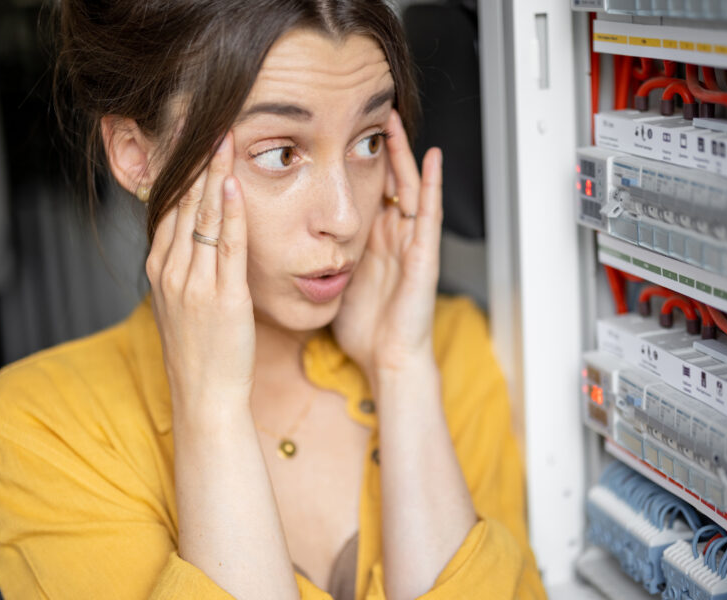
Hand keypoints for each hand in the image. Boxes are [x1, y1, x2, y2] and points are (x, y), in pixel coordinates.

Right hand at [145, 133, 254, 414]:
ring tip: (223, 136)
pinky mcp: (223, 297)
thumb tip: (192, 237)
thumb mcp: (180, 303)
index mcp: (160, 269)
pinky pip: (228, 246)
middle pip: (182, 203)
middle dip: (194, 159)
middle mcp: (172, 271)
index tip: (188, 135)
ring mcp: (195, 283)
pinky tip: (235, 184)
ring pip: (204, 217)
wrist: (204, 395)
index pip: (169, 206)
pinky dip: (232, 213)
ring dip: (215, 174)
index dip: (179, 169)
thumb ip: (183, 267)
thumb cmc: (199, 352)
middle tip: (204, 118)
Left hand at [332, 110, 442, 377]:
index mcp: (372, 243)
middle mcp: (392, 238)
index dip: (355, 162)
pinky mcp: (424, 255)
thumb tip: (292, 244)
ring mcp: (411, 244)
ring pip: (409, 188)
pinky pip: (429, 213)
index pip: (365, 192)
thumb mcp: (336, 283)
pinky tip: (433, 157)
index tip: (338, 133)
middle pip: (388, 181)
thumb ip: (324, 258)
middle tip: (369, 111)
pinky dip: (433, 185)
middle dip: (379, 148)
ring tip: (394, 120)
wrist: (388, 360)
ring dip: (403, 154)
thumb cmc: (364, 330)